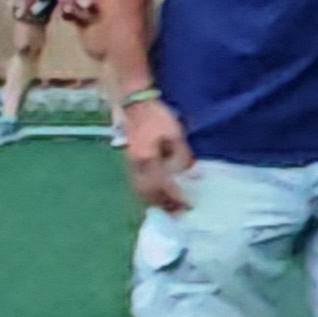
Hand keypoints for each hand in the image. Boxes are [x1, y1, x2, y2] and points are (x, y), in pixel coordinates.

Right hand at [122, 99, 192, 213]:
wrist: (134, 101)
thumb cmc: (156, 115)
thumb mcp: (174, 133)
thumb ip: (180, 155)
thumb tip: (188, 174)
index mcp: (146, 159)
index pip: (161, 186)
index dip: (174, 198)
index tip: (187, 207)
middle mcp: (135, 165)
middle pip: (146, 193)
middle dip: (162, 205)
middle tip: (177, 214)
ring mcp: (129, 161)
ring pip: (139, 188)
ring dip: (152, 201)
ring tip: (167, 209)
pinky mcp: (130, 157)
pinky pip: (137, 180)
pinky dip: (147, 191)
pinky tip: (155, 193)